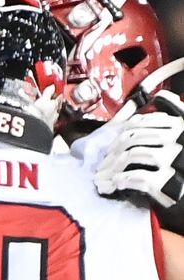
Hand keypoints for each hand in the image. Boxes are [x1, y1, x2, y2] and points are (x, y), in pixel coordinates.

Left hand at [96, 101, 183, 227]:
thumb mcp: (183, 131)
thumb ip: (175, 112)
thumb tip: (161, 96)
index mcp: (178, 125)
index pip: (140, 123)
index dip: (120, 134)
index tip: (112, 146)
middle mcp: (176, 139)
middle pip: (132, 139)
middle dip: (113, 152)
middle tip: (103, 164)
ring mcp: (171, 160)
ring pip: (133, 155)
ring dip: (114, 166)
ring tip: (108, 175)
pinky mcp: (166, 181)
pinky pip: (138, 177)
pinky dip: (123, 179)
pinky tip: (118, 183)